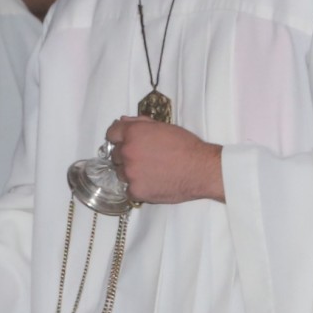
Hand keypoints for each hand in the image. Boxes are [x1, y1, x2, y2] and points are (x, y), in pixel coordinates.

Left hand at [105, 116, 223, 203]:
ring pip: (121, 173)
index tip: (126, 142)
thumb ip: (141, 123)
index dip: (119, 137)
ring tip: (151, 172)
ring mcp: (130, 173)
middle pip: (116, 155)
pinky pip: (129, 189)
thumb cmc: (186, 146)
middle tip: (146, 158)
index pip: (112, 133)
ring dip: (131, 172)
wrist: (201, 169)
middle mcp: (128, 152)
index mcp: (134, 133)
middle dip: (127, 156)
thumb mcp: (165, 127)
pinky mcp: (136, 191)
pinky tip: (153, 183)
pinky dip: (138, 187)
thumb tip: (123, 121)